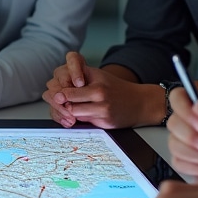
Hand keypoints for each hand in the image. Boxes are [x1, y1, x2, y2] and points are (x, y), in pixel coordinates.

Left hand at [42, 54, 161, 128]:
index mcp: (95, 81)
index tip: (57, 94)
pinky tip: (83, 114)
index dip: (59, 93)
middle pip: (68, 103)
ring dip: (70, 113)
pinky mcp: (105, 122)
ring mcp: (103, 109)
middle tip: (59, 103)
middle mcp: (99, 94)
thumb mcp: (98, 75)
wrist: (140, 102)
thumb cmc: (115, 88)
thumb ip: (78, 78)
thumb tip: (58, 90)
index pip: (67, 89)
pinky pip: (84, 122)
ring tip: (71, 108)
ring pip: (74, 114)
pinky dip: (80, 119)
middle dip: (61, 104)